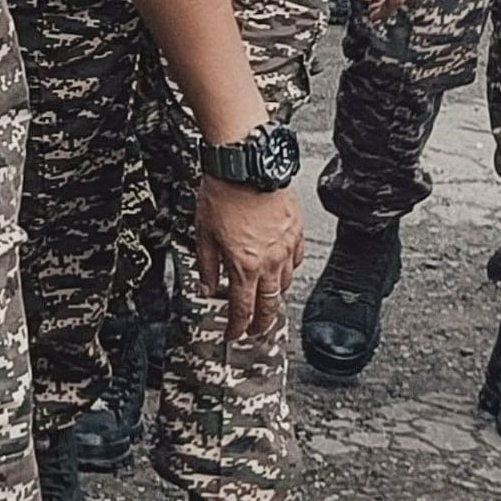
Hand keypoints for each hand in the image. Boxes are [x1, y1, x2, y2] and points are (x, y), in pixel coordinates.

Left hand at [193, 175, 306, 345]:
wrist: (246, 166)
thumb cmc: (223, 194)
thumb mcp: (203, 234)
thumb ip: (207, 266)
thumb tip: (207, 287)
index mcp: (244, 264)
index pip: (243, 307)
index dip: (238, 326)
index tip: (234, 334)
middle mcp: (270, 261)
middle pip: (270, 303)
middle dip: (262, 322)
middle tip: (254, 330)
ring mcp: (286, 247)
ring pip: (286, 283)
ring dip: (274, 296)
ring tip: (265, 300)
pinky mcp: (297, 232)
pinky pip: (296, 260)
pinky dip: (287, 271)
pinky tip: (280, 270)